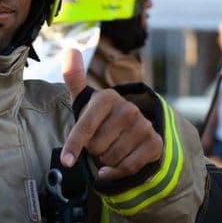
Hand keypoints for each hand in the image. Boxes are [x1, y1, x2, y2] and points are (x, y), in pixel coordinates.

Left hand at [60, 49, 161, 181]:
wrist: (131, 132)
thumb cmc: (100, 118)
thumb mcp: (85, 100)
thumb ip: (74, 77)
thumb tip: (70, 49)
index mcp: (107, 97)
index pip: (85, 126)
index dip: (74, 145)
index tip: (66, 161)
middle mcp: (128, 109)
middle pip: (97, 146)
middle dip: (93, 150)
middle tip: (99, 142)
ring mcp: (144, 125)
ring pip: (111, 157)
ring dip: (106, 160)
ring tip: (110, 149)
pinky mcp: (155, 143)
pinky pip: (128, 167)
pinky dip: (117, 172)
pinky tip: (115, 166)